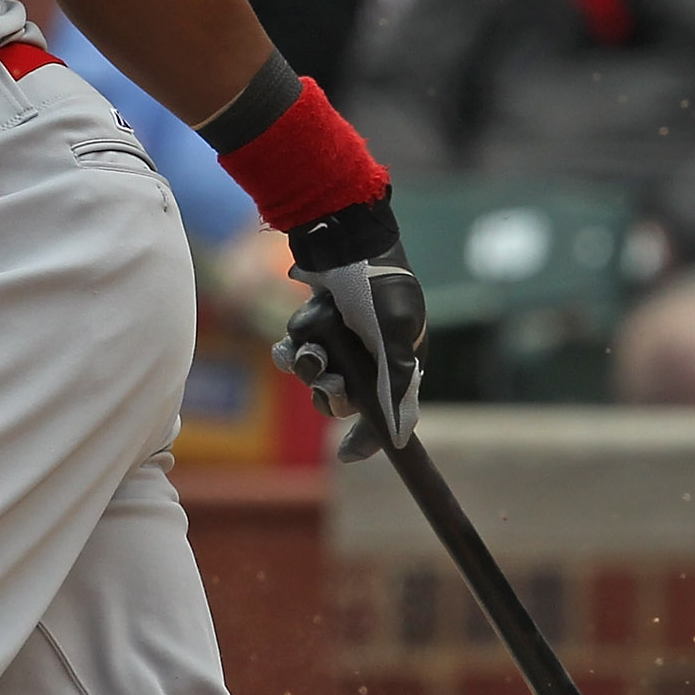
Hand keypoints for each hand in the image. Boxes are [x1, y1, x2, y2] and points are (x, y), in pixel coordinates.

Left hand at [274, 201, 425, 463]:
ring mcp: (338, 342)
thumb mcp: (397, 337)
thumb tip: (401, 436)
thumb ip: (397, 387)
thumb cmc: (378, 288)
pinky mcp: (312, 327)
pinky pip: (294, 351)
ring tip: (311, 350)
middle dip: (330, 394)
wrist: (344, 240)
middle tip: (327, 381)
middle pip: (341, 401)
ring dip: (309, 367)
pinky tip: (296, 333)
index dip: (369, 437)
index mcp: (400, 362)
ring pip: (312, 377)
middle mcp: (369, 356)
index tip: (347, 455)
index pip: (386, 414)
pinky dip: (293, 345)